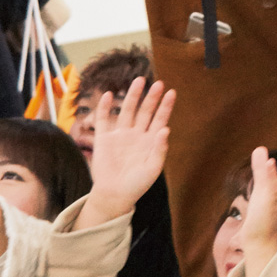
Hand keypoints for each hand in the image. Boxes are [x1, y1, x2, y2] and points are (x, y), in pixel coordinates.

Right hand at [77, 80, 174, 227]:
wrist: (114, 195)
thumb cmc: (137, 184)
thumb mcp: (153, 168)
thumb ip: (160, 150)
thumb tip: (166, 129)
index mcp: (150, 141)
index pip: (160, 119)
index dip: (166, 106)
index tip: (172, 92)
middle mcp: (136, 134)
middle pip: (145, 111)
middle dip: (151, 98)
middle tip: (158, 83)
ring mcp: (120, 135)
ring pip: (127, 111)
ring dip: (133, 96)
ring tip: (139, 81)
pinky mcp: (103, 139)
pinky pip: (104, 120)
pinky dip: (105, 107)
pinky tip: (109, 95)